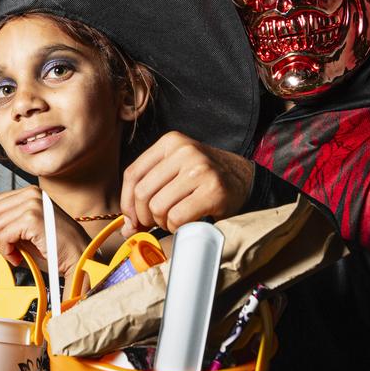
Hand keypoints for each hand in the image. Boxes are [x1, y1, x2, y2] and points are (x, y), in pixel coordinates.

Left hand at [0, 186, 88, 278]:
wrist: (79, 259)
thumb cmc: (55, 250)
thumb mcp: (23, 236)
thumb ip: (1, 231)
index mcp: (29, 194)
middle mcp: (30, 194)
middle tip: (4, 251)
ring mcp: (32, 204)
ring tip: (14, 255)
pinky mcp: (33, 218)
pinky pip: (4, 234)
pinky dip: (6, 250)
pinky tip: (18, 257)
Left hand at [121, 131, 253, 233]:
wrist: (243, 178)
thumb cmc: (202, 179)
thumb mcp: (174, 172)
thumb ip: (148, 192)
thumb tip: (126, 228)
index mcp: (170, 142)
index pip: (133, 174)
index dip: (127, 202)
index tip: (131, 219)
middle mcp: (184, 151)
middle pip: (142, 192)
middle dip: (144, 216)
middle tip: (154, 223)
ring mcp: (200, 169)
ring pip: (158, 207)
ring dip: (162, 222)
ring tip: (174, 219)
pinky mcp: (213, 190)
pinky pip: (177, 217)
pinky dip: (176, 227)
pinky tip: (185, 223)